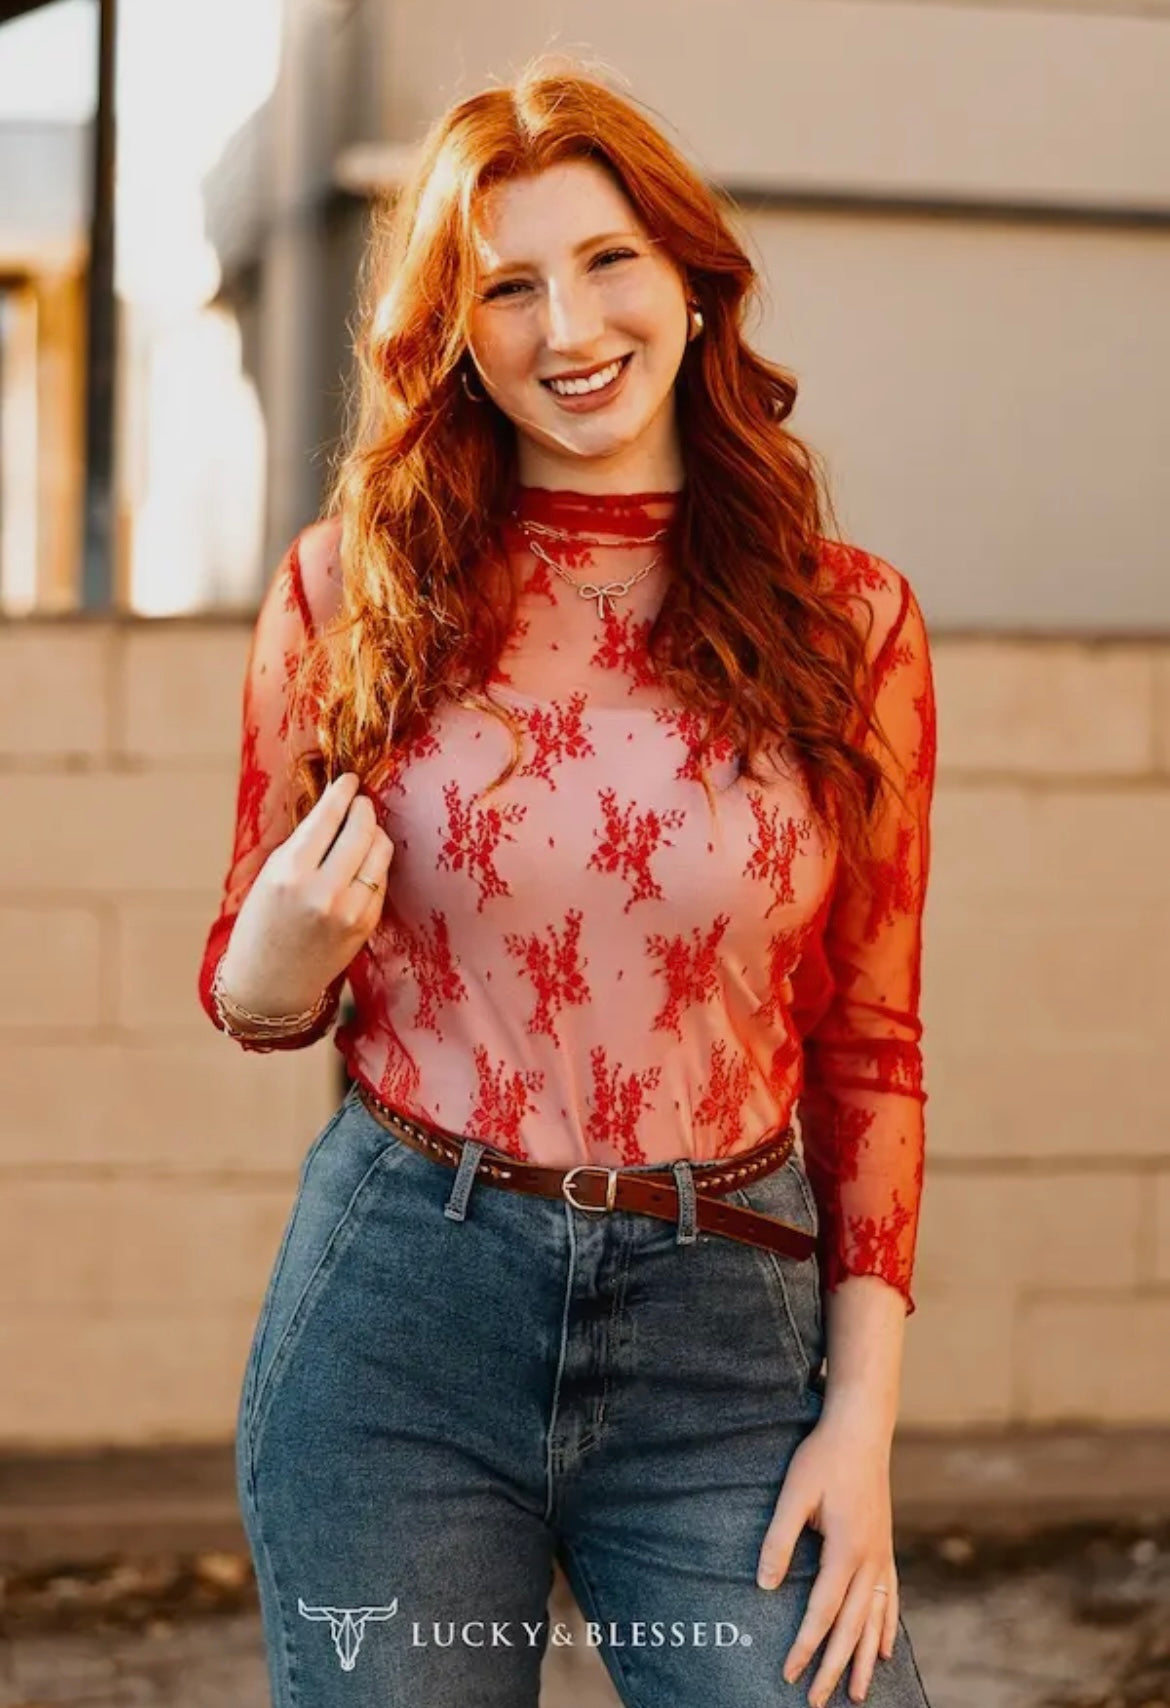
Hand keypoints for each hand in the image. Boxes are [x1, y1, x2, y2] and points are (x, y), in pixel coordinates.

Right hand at [218, 772, 393, 1017]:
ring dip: (374, 832)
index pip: (328, 817)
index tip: (350, 779)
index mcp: (290, 874)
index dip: (343, 792)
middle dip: (363, 809)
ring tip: (361, 830)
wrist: (270, 982)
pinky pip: (381, 878)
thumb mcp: (271, 875)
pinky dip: (374, 863)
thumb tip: (339, 804)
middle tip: (359, 802)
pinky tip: (361, 862)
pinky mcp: (367, 924)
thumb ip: (305, 842)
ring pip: (380, 850)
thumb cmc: (263, 922)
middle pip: (362, 828)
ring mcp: (350, 910)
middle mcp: (323, 892)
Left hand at [756, 1413, 898, 1705]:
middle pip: (852, 1626)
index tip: (789, 1673)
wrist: (861, 1429)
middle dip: (835, 1667)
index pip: (823, 1611)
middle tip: (817, 1701)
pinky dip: (886, 1628)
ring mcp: (882, 1554)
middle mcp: (870, 1559)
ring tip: (858, 1694)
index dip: (806, 1645)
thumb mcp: (794, 1493)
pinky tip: (885, 1649)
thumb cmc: (822, 1458)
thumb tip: (764, 1586)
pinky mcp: (885, 1546)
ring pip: (875, 1619)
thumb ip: (779, 1539)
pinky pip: (890, 1598)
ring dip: (865, 1658)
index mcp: (846, 1549)